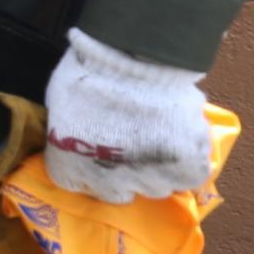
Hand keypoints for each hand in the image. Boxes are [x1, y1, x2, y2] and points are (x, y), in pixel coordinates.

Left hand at [40, 29, 216, 204]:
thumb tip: (82, 128)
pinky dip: (191, 160)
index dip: (92, 167)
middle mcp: (107, 184)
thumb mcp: (60, 101)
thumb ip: (70, 128)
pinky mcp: (185, 169)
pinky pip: (192, 175)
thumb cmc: (86, 72)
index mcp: (69, 169)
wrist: (130, 62)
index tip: (101, 149)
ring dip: (159, 167)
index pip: (78, 185)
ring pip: (157, 186)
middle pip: (120, 192)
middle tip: (135, 143)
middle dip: (126, 171)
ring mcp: (148, 179)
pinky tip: (186, 139)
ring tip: (164, 137)